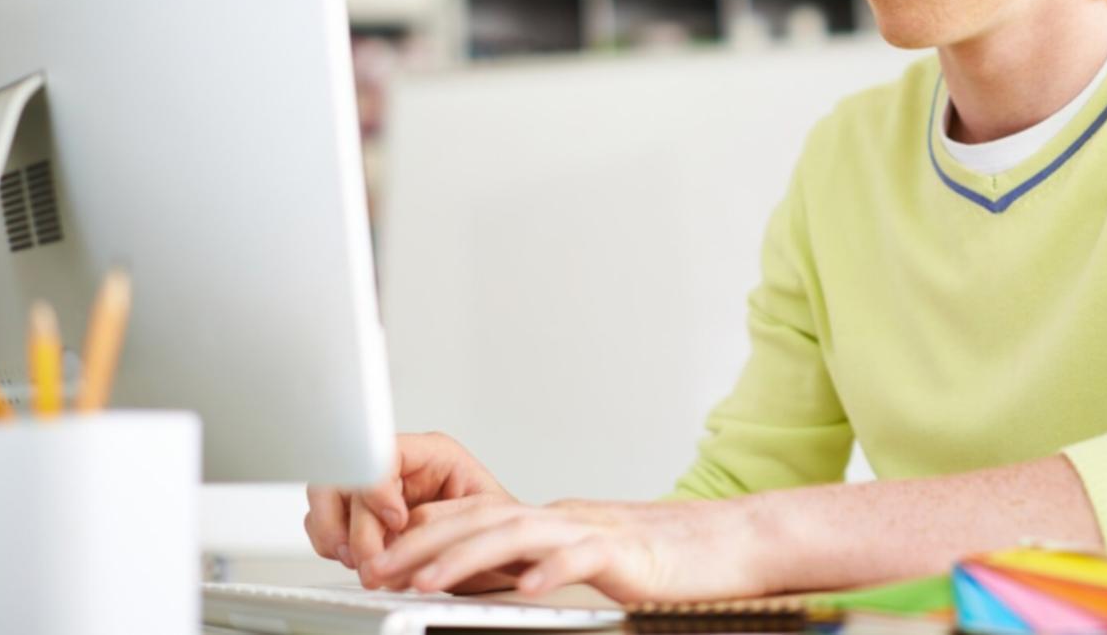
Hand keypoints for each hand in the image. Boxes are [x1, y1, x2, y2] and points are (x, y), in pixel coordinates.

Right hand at [304, 431, 518, 591]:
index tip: (396, 522)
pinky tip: (354, 560)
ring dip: (335, 534)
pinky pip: (325, 522)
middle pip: (349, 478)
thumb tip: (402, 527)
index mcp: (433, 453)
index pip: (385, 453)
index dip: (379, 488)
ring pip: (328, 497)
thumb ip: (441, 515)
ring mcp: (377, 491)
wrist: (500, 554)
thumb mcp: (484, 514)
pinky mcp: (363, 517)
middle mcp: (400, 467)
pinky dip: (331, 544)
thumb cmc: (497, 528)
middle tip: (371, 560)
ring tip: (361, 563)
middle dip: (356, 526)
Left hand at [357, 496, 766, 602]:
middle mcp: (564, 516)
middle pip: (481, 519)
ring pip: (518, 533)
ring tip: (427, 582)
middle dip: (423, 545)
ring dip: (466, 557)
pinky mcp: (628, 553)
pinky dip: (550, 571)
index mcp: (551, 519)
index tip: (376, 559)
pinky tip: (524, 592)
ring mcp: (594, 530)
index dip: (422, 535)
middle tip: (376, 571)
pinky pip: (582, 558)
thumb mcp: (584, 557)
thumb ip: (540, 562)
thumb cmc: (663, 558)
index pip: (474, 517)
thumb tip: (492, 579)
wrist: (731, 544)